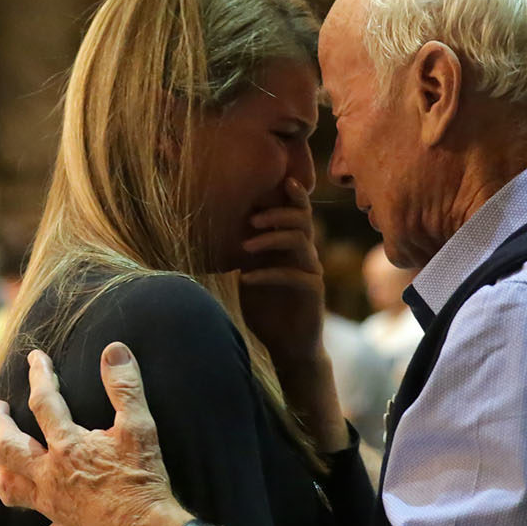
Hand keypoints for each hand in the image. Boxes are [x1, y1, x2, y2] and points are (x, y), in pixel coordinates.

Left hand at [0, 345, 188, 525]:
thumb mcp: (139, 426)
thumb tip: (114, 349)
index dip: (39, 376)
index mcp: (67, 446)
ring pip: (10, 488)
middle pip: (10, 446)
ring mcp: (53, 505)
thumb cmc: (142, 480)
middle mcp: (50, 475)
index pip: (44, 403)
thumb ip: (125, 386)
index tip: (34, 358)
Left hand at [237, 178, 324, 370]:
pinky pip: (294, 275)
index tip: (276, 179)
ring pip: (300, 242)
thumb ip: (244, 254)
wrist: (287, 346)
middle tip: (252, 218)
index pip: (296, 212)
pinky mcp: (312, 292)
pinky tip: (244, 278)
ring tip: (245, 245)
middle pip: (302, 220)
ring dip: (271, 239)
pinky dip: (267, 274)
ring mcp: (311, 272)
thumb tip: (214, 229)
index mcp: (292, 247)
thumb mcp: (250, 277)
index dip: (291, 194)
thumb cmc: (267, 310)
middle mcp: (305, 254)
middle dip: (278, 213)